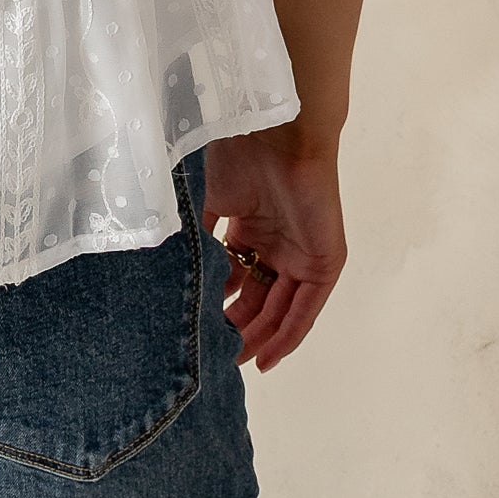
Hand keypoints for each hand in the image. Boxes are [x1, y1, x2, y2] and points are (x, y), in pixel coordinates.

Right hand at [203, 128, 345, 371]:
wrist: (276, 135)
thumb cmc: (237, 156)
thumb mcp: (204, 201)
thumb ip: (194, 239)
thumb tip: (174, 278)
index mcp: (249, 226)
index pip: (234, 278)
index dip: (216, 305)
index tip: (195, 331)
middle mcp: (276, 243)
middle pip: (257, 297)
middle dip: (237, 327)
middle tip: (213, 354)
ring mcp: (302, 253)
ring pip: (281, 307)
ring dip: (261, 337)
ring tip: (235, 362)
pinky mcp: (325, 262)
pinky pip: (306, 307)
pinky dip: (288, 334)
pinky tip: (267, 357)